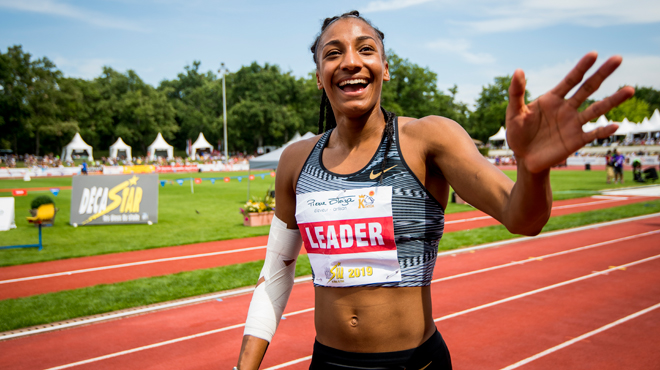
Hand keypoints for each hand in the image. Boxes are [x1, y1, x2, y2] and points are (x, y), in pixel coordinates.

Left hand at [505, 52, 633, 172]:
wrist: (524, 159)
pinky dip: (604, 130)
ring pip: (596, 109)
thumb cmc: (518, 133)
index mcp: (552, 99)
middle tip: (618, 59)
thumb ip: (516, 93)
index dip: (581, 68)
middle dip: (602, 74)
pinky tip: (615, 125)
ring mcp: (573, 124)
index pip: (570, 80)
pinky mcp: (576, 140)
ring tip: (630, 89)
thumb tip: (518, 70)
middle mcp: (567, 108)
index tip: (594, 54)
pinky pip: (593, 134)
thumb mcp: (514, 113)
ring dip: (613, 100)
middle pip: (587, 88)